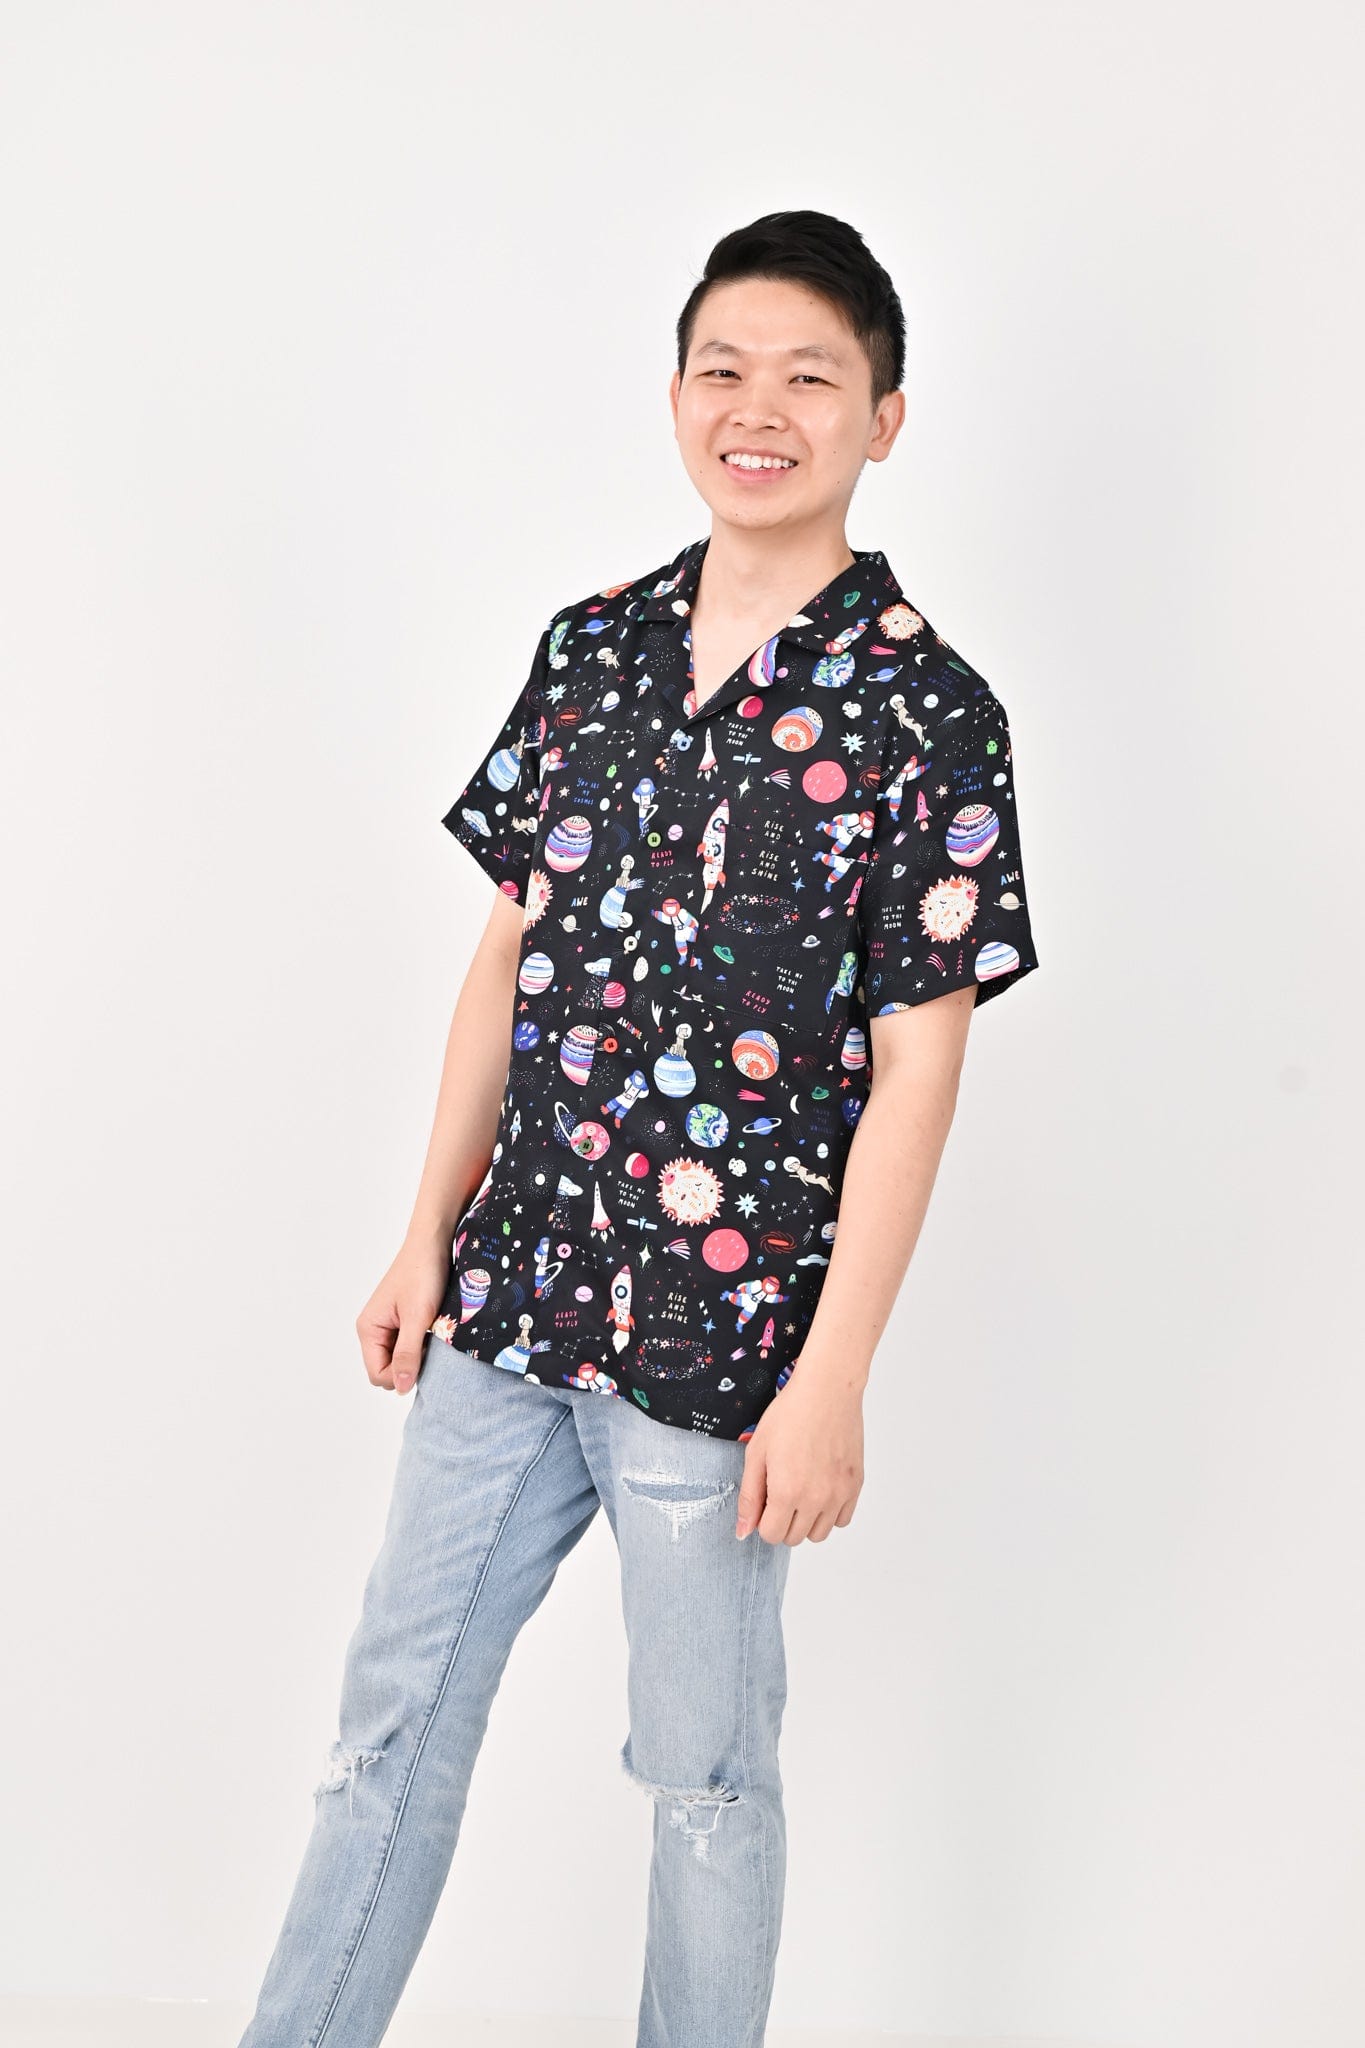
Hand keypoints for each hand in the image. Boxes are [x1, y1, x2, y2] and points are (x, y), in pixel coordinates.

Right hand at [355, 1233, 449, 1394]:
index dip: (402, 1376)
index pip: (378, 1375)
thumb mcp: (418, 1317)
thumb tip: (401, 1388)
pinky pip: (410, 1346)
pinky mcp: (404, 1320)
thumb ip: (408, 1353)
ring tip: (434, 1335)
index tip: (425, 1358)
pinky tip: (436, 1330)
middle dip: (410, 1366)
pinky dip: (424, 1344)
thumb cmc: (423, 1273)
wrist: (434, 1242)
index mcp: (368, 1329)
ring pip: (401, 1359)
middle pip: (388, 1370)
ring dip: (419, 1355)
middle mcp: (374, 1329)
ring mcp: (389, 1325)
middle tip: (431, 1345)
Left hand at [734, 1359, 864, 1545]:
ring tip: (802, 1491)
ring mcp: (839, 1494)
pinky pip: (842, 1519)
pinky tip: (821, 1488)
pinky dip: (830, 1512)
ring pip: (819, 1534)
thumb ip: (749, 1497)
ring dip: (806, 1521)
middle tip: (781, 1491)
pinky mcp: (855, 1485)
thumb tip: (743, 1532)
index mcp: (786, 1492)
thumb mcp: (756, 1452)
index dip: (763, 1520)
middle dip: (782, 1521)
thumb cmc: (789, 1415)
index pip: (771, 1535)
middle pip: (794, 1538)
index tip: (765, 1500)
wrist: (827, 1391)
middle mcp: (815, 1499)